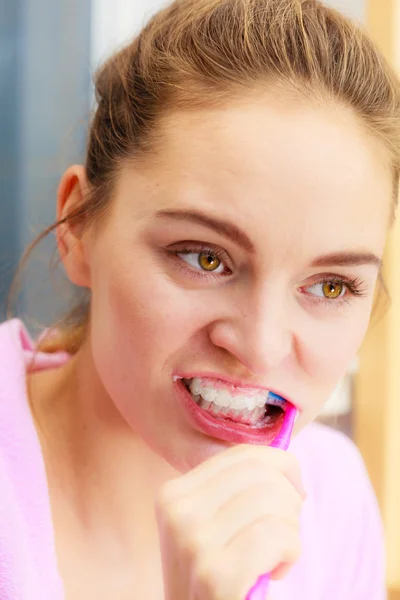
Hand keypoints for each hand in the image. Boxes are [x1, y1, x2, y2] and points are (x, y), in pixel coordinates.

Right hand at [155, 444, 304, 599]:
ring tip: (274, 555)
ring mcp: (193, 544)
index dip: (281, 468)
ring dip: (290, 531)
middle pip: (262, 474)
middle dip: (289, 500)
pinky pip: (277, 536)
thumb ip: (235, 489)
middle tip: (283, 532)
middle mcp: (177, 512)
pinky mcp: (217, 577)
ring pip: (274, 501)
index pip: (243, 455)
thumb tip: (286, 457)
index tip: (292, 492)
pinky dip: (290, 553)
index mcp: (173, 494)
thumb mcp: (209, 527)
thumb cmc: (214, 580)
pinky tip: (275, 572)